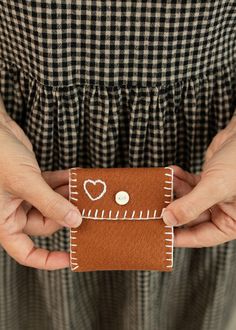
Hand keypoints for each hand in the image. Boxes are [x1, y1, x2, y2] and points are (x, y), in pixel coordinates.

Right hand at [0, 111, 81, 269]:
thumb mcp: (26, 183)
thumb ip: (51, 204)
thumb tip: (74, 221)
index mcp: (3, 221)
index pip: (25, 252)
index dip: (46, 260)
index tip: (69, 258)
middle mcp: (12, 211)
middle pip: (46, 223)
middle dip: (64, 212)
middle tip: (82, 203)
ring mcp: (22, 195)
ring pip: (51, 204)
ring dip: (66, 196)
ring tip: (81, 186)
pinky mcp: (30, 180)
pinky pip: (50, 187)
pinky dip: (62, 182)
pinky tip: (75, 176)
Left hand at [162, 116, 235, 247]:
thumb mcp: (216, 187)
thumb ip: (191, 205)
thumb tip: (168, 220)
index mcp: (232, 223)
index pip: (201, 237)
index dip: (180, 237)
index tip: (160, 235)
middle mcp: (223, 211)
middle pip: (191, 218)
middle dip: (173, 210)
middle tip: (154, 206)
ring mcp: (214, 196)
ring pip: (187, 200)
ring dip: (174, 191)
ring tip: (163, 184)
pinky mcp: (208, 181)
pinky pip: (188, 184)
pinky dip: (179, 179)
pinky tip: (171, 173)